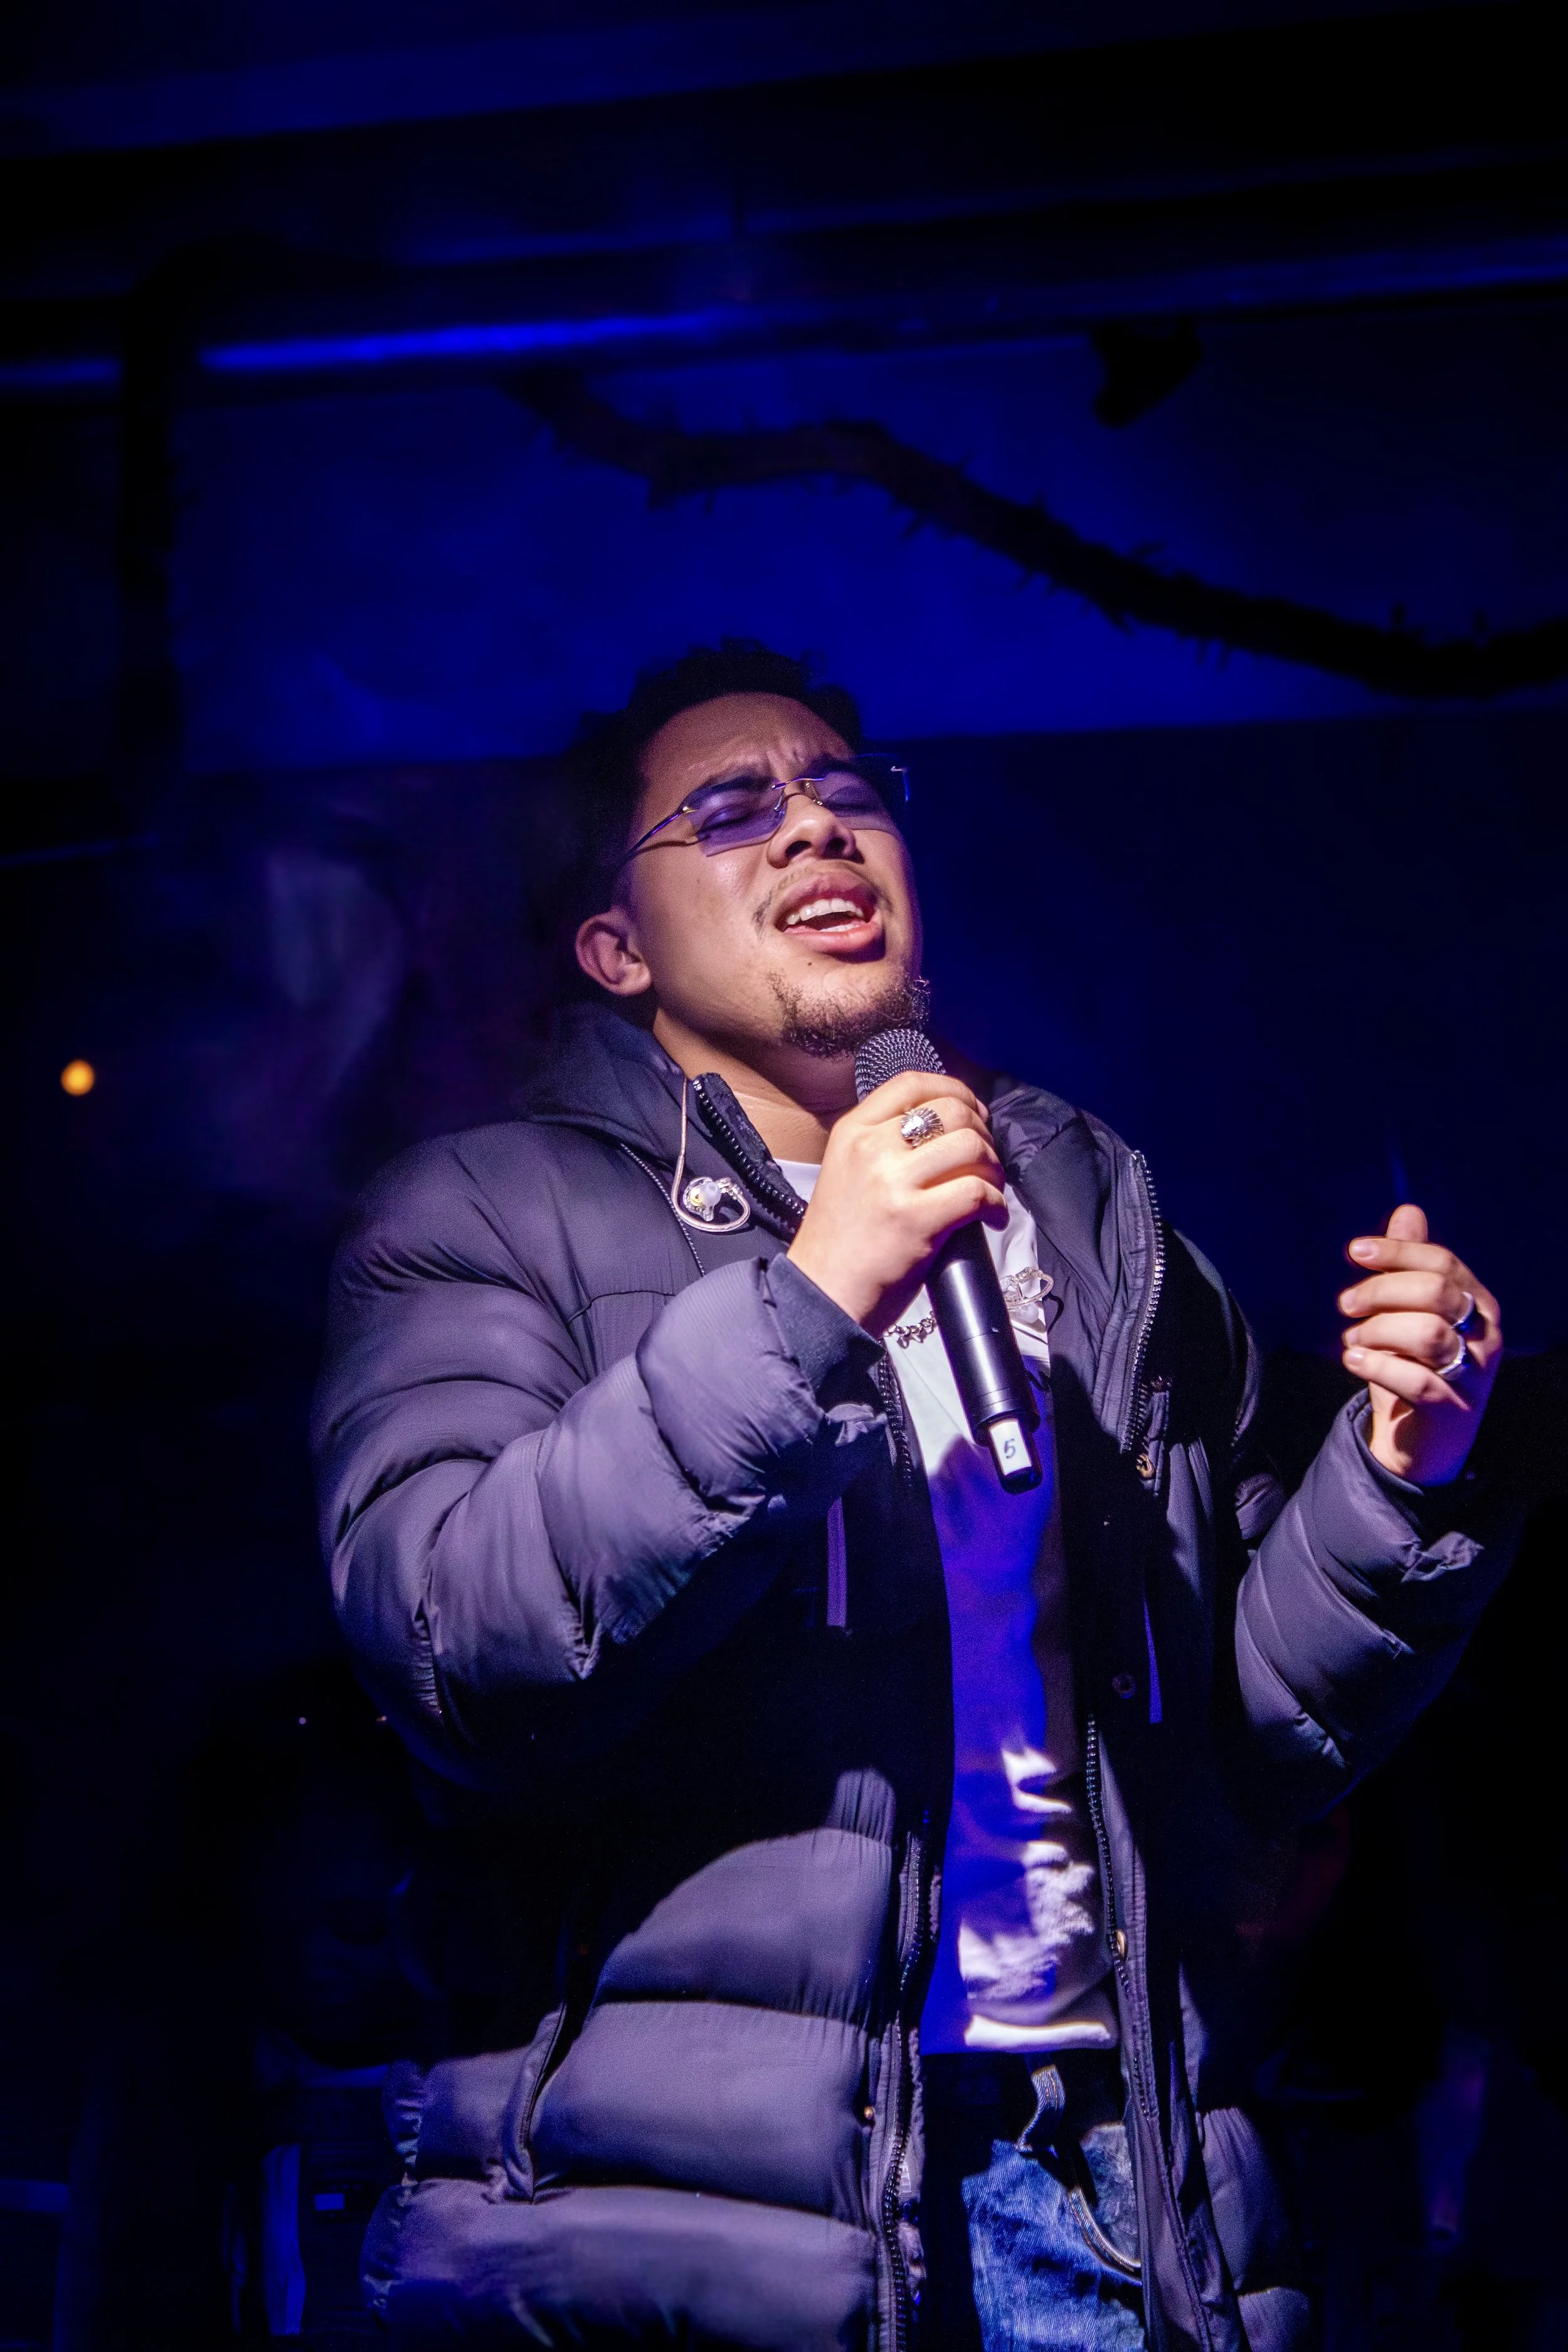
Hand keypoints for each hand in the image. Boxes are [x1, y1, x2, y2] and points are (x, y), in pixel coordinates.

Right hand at [787, 1072, 1005, 1333]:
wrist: (821, 1295)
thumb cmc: (839, 1242)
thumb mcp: (845, 1172)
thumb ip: (882, 1144)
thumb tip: (942, 1128)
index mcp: (852, 1131)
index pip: (911, 1084)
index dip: (955, 1090)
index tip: (975, 1112)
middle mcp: (871, 1148)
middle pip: (951, 1112)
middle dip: (982, 1134)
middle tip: (985, 1161)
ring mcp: (894, 1182)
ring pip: (971, 1147)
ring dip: (994, 1169)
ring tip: (990, 1191)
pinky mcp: (917, 1219)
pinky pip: (978, 1192)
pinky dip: (997, 1205)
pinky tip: (991, 1218)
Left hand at [1337, 1203, 1501, 1486]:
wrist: (1423, 1443)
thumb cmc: (1415, 1367)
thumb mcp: (1409, 1313)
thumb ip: (1409, 1267)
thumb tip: (1408, 1211)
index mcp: (1479, 1303)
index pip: (1442, 1263)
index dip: (1398, 1252)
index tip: (1355, 1251)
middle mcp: (1485, 1334)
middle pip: (1435, 1292)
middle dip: (1381, 1292)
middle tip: (1345, 1305)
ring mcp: (1474, 1374)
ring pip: (1428, 1333)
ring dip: (1378, 1331)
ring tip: (1352, 1342)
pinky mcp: (1453, 1409)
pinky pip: (1419, 1380)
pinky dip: (1378, 1366)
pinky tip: (1353, 1361)